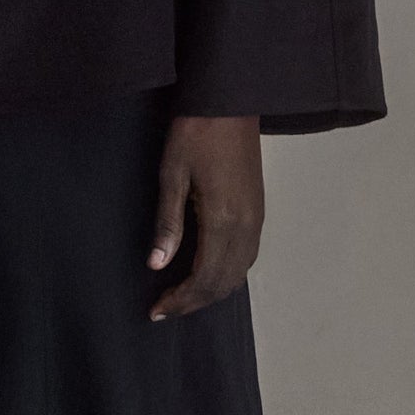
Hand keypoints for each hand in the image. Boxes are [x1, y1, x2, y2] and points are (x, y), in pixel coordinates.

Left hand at [147, 114, 263, 319]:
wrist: (229, 103)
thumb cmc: (195, 134)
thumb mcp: (172, 175)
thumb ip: (167, 223)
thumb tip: (156, 265)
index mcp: (223, 221)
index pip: (204, 278)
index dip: (181, 300)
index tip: (156, 310)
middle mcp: (246, 227)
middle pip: (224, 283)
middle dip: (194, 302)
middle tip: (164, 310)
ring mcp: (256, 219)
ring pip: (239, 273)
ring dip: (212, 291)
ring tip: (182, 297)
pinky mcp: (258, 210)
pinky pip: (247, 257)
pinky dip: (228, 274)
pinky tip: (208, 272)